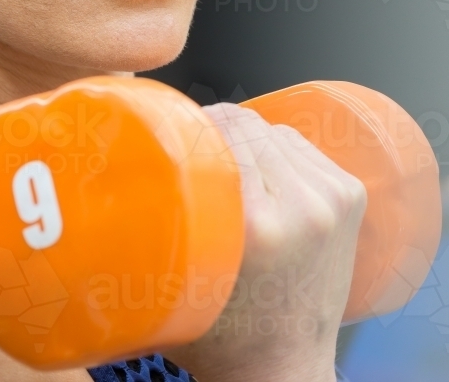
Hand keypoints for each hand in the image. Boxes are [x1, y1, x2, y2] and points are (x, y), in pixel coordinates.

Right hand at [163, 103, 366, 381]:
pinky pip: (301, 146)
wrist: (284, 370)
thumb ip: (160, 217)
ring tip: (229, 170)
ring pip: (276, 131)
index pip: (225, 127)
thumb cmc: (222, 334)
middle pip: (251, 124)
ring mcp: (332, 197)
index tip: (173, 134)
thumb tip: (130, 153)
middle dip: (218, 131)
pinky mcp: (349, 195)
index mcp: (259, 225)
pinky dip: (278, 152)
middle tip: (195, 154)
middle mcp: (304, 205)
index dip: (193, 123)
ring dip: (250, 141)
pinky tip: (261, 177)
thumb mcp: (176, 277)